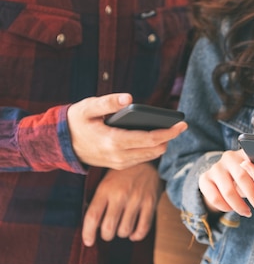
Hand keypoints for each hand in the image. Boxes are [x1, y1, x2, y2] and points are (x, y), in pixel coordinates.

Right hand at [67, 93, 186, 168]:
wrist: (61, 144)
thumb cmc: (75, 121)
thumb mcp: (87, 107)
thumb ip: (107, 102)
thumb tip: (129, 98)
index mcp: (113, 141)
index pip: (150, 139)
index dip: (169, 131)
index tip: (182, 124)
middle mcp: (119, 155)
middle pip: (155, 149)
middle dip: (169, 137)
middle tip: (180, 125)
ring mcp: (119, 163)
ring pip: (151, 156)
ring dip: (162, 143)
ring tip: (170, 129)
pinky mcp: (119, 165)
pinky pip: (143, 158)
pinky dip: (152, 148)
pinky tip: (156, 136)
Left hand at [82, 162, 161, 245]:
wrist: (148, 161)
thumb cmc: (123, 174)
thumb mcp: (105, 182)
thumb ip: (98, 200)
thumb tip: (90, 225)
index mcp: (105, 189)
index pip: (92, 216)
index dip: (88, 233)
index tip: (89, 242)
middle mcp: (120, 195)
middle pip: (108, 228)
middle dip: (106, 235)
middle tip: (107, 232)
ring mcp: (137, 199)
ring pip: (125, 230)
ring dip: (121, 233)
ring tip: (121, 227)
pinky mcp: (151, 203)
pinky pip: (143, 228)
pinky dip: (136, 235)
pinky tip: (133, 232)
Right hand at [198, 149, 253, 216]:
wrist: (224, 176)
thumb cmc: (249, 176)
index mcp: (246, 153)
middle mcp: (229, 157)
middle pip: (242, 178)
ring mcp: (215, 167)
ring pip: (228, 191)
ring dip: (239, 205)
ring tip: (248, 213)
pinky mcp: (204, 178)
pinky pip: (214, 197)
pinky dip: (224, 207)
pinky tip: (232, 210)